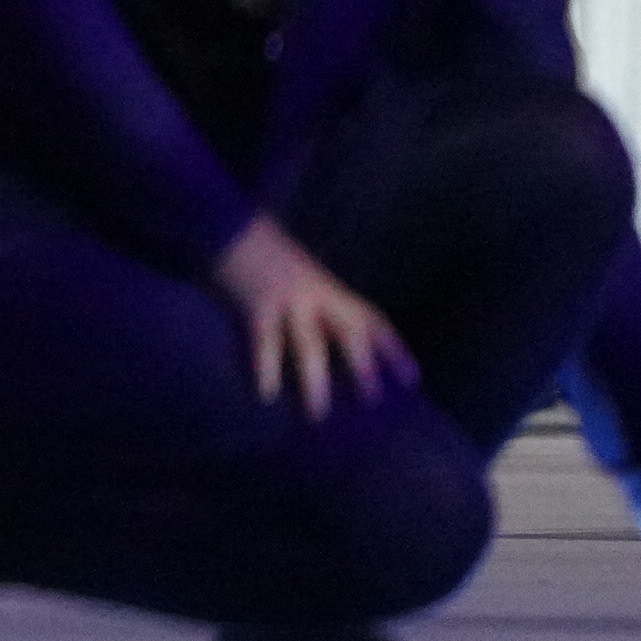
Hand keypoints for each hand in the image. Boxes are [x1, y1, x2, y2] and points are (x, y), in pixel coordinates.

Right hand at [210, 214, 412, 418]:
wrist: (228, 226)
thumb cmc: (264, 254)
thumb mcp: (302, 275)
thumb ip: (317, 304)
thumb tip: (329, 347)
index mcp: (330, 289)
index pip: (372, 320)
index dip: (393, 349)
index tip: (411, 379)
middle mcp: (316, 294)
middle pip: (349, 332)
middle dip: (362, 366)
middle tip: (371, 400)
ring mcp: (287, 300)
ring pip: (308, 346)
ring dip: (315, 381)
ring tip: (318, 414)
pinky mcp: (256, 305)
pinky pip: (264, 342)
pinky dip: (265, 369)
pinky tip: (266, 394)